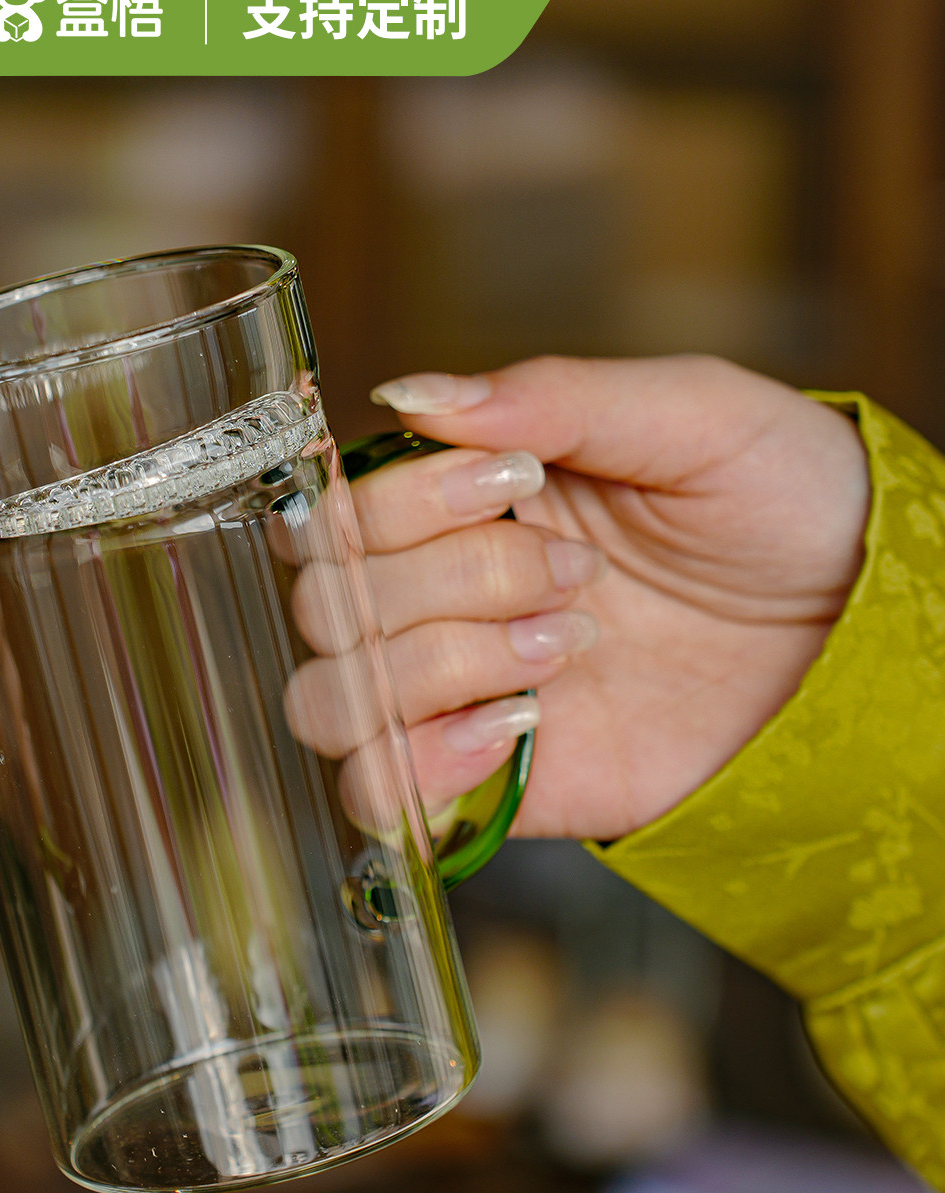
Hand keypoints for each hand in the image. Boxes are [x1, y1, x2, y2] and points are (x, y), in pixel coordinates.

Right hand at [359, 355, 870, 841]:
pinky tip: (517, 726)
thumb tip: (407, 394)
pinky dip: (420, 765)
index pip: (340, 510)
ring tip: (566, 650)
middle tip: (577, 577)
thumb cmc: (790, 509)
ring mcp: (458, 693)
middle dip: (454, 583)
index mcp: (465, 500)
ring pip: (332, 700)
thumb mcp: (694, 416)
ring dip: (438, 670)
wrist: (864, 638)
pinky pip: (379, 798)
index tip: (517, 487)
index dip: (404, 504)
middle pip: (328, 605)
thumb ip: (552, 397)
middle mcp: (442, 596)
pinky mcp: (491, 779)